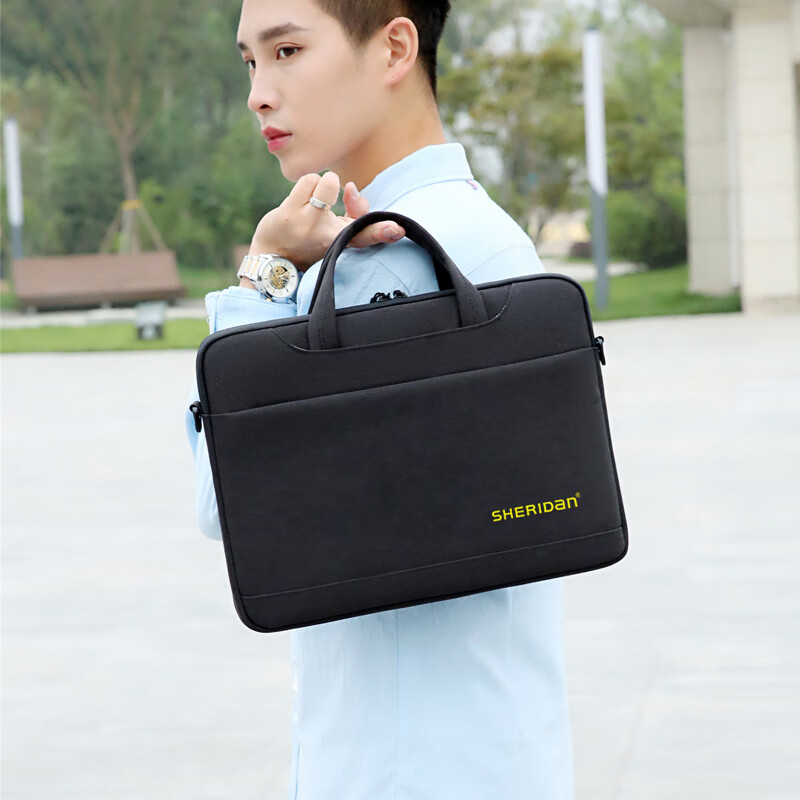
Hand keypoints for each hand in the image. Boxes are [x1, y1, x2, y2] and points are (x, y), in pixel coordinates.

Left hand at [247, 171, 404, 271]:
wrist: (273, 254)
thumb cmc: (312, 238)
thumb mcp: (340, 229)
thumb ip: (357, 210)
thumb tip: (351, 187)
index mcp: (344, 242)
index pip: (367, 237)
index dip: (384, 232)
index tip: (398, 229)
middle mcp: (327, 238)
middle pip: (353, 218)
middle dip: (355, 201)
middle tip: (347, 195)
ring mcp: (307, 225)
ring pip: (328, 183)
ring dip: (324, 185)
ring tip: (316, 200)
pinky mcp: (289, 214)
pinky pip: (309, 180)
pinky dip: (308, 184)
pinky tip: (302, 198)